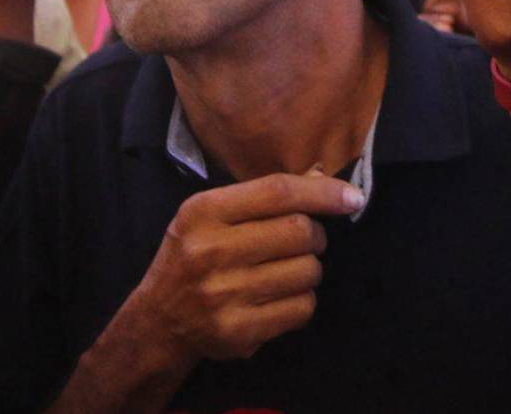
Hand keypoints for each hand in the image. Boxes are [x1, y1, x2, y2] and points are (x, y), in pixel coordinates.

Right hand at [128, 173, 365, 363]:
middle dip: (314, 235)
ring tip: (287, 269)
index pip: (278, 191)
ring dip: (310, 268)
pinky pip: (302, 307)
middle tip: (304, 240)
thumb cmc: (195, 253)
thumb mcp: (214, 213)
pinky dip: (303, 300)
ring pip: (307, 270)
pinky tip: (280, 296)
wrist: (158, 320)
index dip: (322, 192)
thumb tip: (323, 177)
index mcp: (204, 211)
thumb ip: (264, 195)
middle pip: (299, 231)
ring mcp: (223, 295)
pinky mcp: (237, 332)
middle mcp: (210, 251)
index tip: (352, 196)